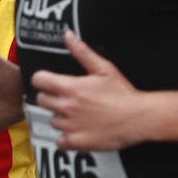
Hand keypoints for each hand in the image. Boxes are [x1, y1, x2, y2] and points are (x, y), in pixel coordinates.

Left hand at [32, 30, 145, 150]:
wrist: (139, 118)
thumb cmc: (122, 93)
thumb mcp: (104, 68)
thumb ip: (82, 52)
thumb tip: (68, 36)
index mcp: (70, 87)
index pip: (38, 81)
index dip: (43, 80)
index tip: (50, 82)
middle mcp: (66, 107)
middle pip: (41, 101)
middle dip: (51, 98)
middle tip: (66, 98)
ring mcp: (70, 126)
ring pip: (52, 120)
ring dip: (60, 117)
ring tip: (76, 115)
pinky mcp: (76, 142)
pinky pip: (59, 141)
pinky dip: (65, 138)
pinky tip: (77, 130)